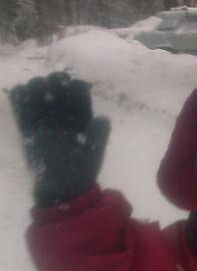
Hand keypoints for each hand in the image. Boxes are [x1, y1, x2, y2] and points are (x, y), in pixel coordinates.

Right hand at [9, 72, 109, 206]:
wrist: (63, 188)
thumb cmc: (82, 171)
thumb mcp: (94, 152)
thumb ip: (99, 135)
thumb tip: (102, 118)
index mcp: (81, 117)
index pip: (79, 91)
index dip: (75, 86)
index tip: (73, 88)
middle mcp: (63, 115)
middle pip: (57, 87)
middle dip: (54, 82)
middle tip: (53, 88)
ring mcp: (45, 120)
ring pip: (38, 92)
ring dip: (37, 86)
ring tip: (38, 92)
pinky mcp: (28, 128)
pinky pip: (22, 107)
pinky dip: (20, 97)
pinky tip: (23, 96)